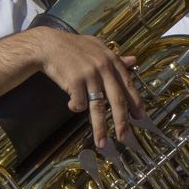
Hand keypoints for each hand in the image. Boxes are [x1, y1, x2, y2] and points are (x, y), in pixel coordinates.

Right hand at [29, 27, 145, 147]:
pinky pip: (79, 104)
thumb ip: (116, 57)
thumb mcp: (97, 47)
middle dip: (121, 121)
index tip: (140, 117)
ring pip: (98, 107)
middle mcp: (103, 67)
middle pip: (116, 99)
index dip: (135, 102)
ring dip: (100, 128)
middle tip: (125, 137)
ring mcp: (89, 75)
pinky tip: (71, 104)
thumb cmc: (73, 46)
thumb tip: (134, 61)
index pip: (128, 84)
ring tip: (102, 143)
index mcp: (111, 60)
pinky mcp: (75, 82)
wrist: (48, 45)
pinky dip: (76, 107)